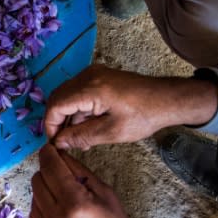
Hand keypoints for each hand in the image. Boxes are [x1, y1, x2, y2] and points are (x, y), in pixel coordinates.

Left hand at [30, 144, 142, 217]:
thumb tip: (60, 154)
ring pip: (33, 196)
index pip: (50, 167)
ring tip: (65, 202)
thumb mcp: (105, 194)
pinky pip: (33, 215)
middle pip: (37, 179)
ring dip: (46, 193)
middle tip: (63, 178)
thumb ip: (80, 171)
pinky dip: (43, 210)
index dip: (48, 154)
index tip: (49, 149)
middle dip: (49, 173)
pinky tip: (60, 216)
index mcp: (76, 204)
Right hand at [44, 65, 217, 149]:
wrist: (167, 99)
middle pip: (58, 97)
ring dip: (68, 116)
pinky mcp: (98, 76)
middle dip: (57, 120)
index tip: (55, 143)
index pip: (56, 104)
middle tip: (64, 142)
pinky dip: (77, 109)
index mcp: (90, 88)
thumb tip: (59, 143)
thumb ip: (82, 136)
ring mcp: (93, 74)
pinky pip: (78, 92)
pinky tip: (86, 126)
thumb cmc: (143, 116)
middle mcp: (87, 76)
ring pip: (67, 95)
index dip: (50, 125)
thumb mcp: (112, 132)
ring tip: (78, 139)